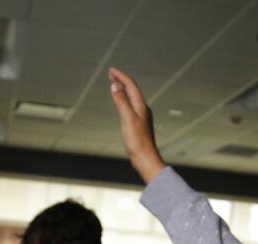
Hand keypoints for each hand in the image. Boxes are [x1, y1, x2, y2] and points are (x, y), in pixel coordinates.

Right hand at [108, 67, 165, 183]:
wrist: (145, 158)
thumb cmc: (137, 140)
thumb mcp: (127, 118)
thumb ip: (121, 101)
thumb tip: (115, 85)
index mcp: (141, 106)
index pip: (131, 85)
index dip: (121, 76)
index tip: (111, 70)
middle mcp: (143, 109)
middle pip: (132, 90)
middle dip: (122, 80)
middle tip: (111, 73)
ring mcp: (142, 117)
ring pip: (132, 98)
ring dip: (123, 89)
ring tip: (115, 84)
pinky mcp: (139, 124)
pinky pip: (131, 106)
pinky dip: (125, 100)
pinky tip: (122, 104)